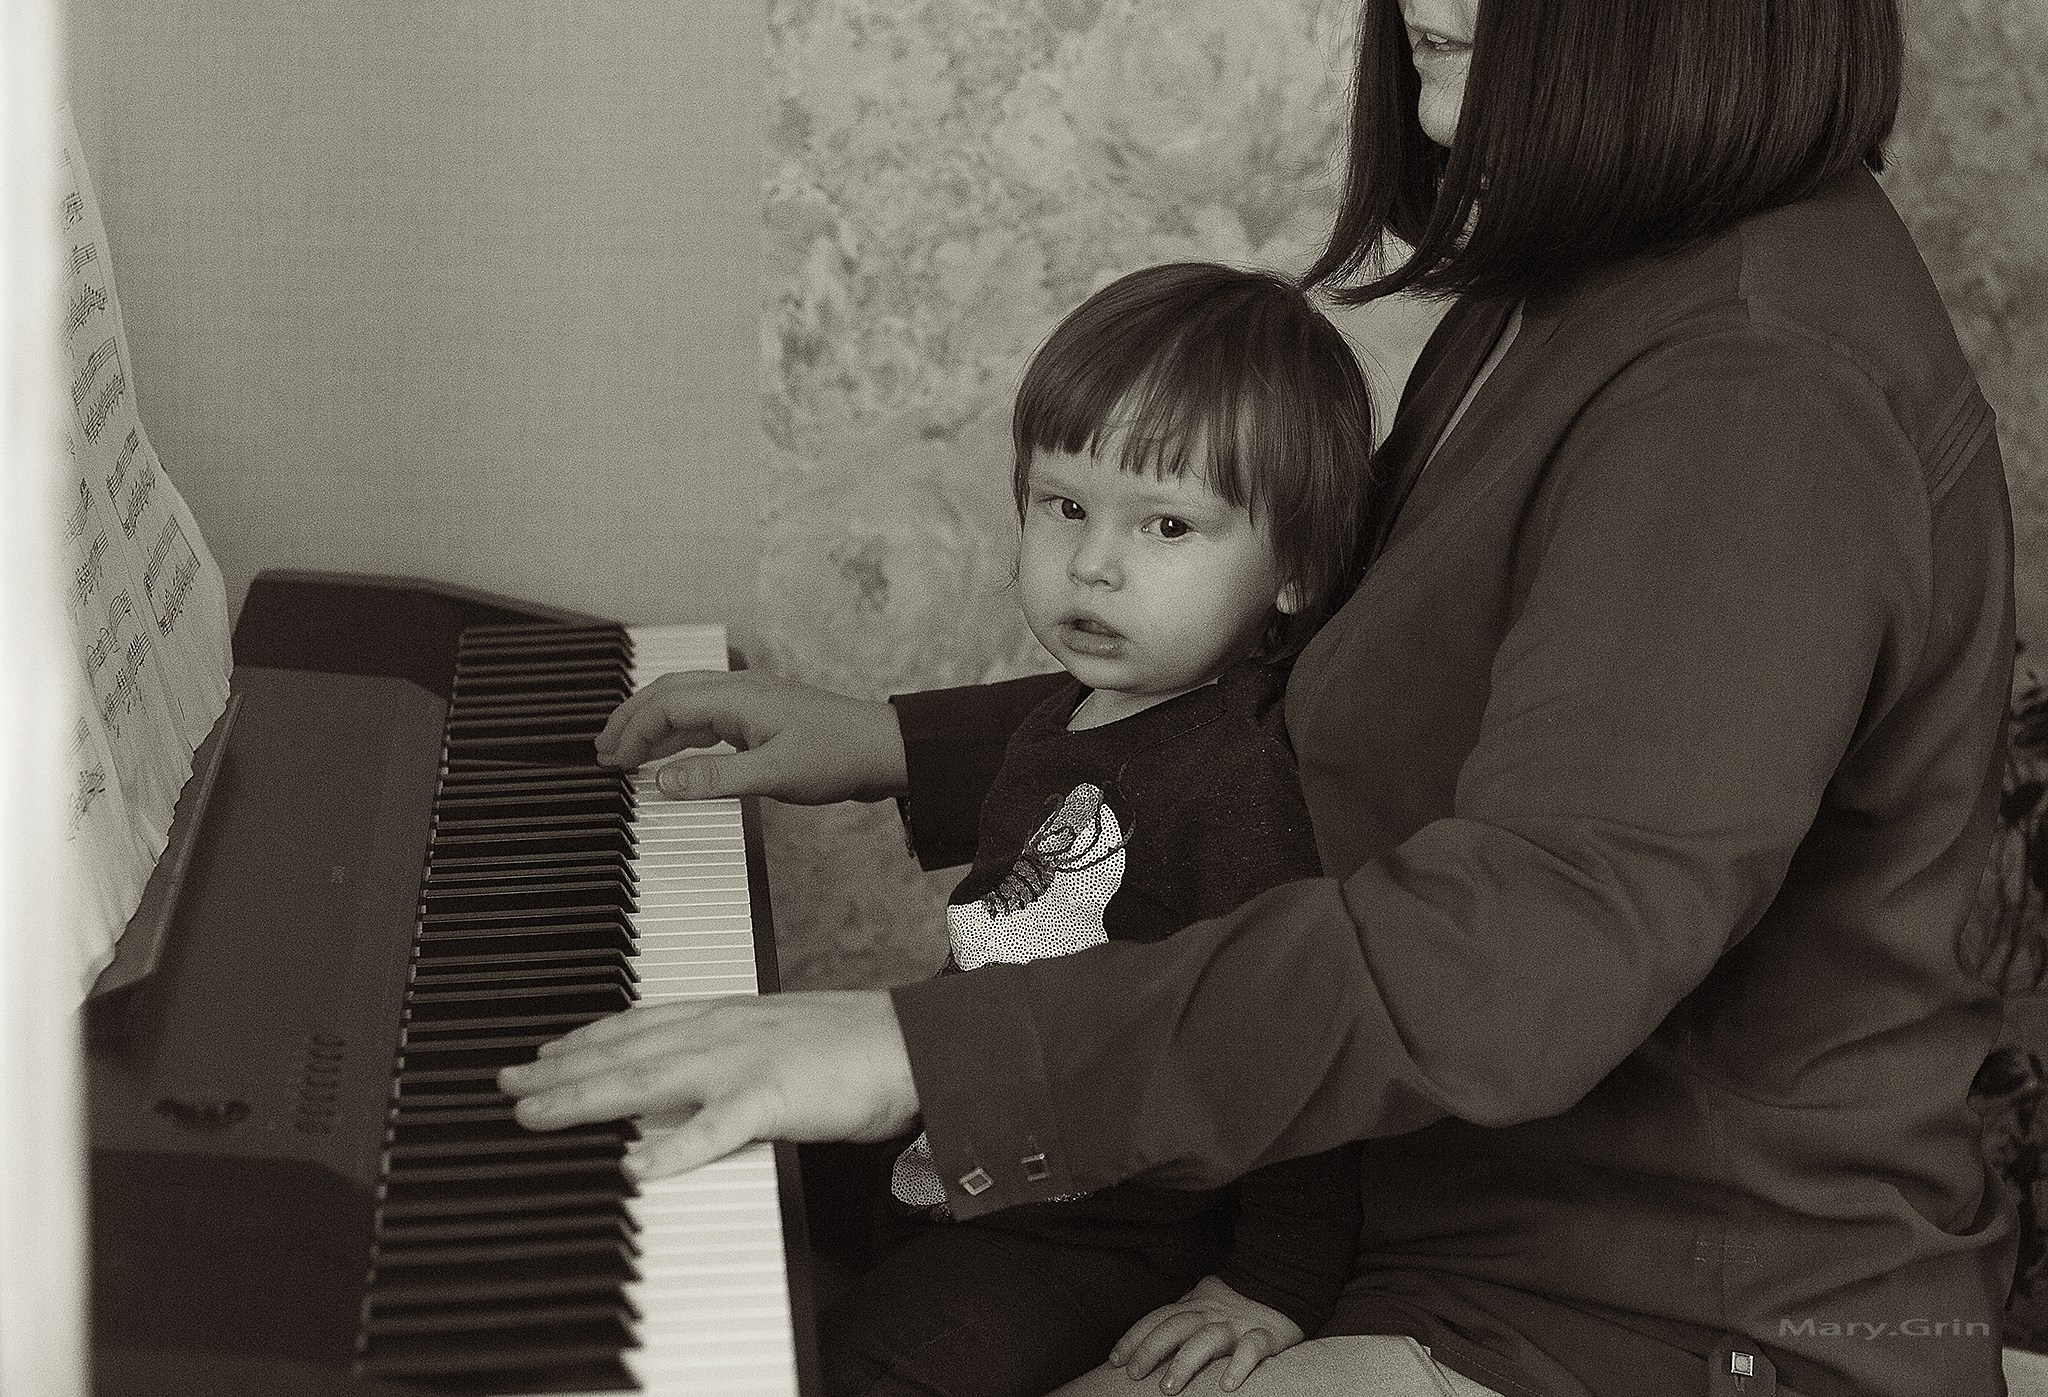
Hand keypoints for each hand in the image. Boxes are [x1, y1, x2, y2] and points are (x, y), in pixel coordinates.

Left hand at [496, 991, 920, 1177]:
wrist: (917, 1042)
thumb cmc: (857, 1044)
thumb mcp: (780, 1035)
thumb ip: (732, 1052)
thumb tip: (692, 1079)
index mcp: (729, 1015)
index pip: (638, 1023)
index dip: (584, 1038)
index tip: (541, 1050)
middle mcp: (724, 1030)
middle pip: (623, 1051)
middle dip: (558, 1068)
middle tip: (506, 1082)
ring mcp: (745, 1062)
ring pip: (647, 1080)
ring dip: (584, 1096)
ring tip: (536, 1112)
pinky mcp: (773, 1098)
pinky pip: (713, 1130)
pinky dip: (670, 1148)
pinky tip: (632, 1165)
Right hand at [594, 669, 907, 803]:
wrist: (886, 750)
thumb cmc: (838, 757)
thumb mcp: (773, 775)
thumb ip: (714, 778)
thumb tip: (660, 782)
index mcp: (738, 696)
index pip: (668, 704)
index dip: (634, 731)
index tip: (613, 763)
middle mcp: (740, 691)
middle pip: (670, 693)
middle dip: (631, 719)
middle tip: (600, 749)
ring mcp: (751, 703)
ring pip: (687, 705)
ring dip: (653, 727)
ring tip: (623, 754)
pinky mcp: (762, 720)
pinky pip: (708, 720)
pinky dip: (680, 735)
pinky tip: (671, 757)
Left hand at [1110, 1275, 1304, 1393]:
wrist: (1284, 1285)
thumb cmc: (1236, 1304)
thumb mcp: (1203, 1303)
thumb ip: (1179, 1317)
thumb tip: (1144, 1341)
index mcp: (1195, 1305)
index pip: (1158, 1318)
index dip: (1135, 1338)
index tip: (1116, 1361)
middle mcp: (1212, 1313)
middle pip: (1175, 1327)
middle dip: (1151, 1350)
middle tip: (1135, 1375)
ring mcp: (1238, 1324)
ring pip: (1207, 1339)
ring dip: (1185, 1362)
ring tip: (1168, 1389)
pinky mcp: (1266, 1336)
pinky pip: (1252, 1349)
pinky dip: (1239, 1366)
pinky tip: (1226, 1385)